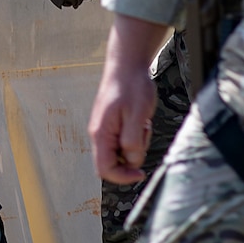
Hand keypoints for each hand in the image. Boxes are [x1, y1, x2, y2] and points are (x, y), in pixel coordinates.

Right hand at [90, 14, 169, 184]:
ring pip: (121, 152)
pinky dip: (136, 136)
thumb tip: (131, 160)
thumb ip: (133, 140)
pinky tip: (140, 121)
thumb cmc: (131, 85)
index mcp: (101, 133)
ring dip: (136, 145)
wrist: (127, 65)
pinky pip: (124, 141)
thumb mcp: (137, 114)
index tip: (140, 174)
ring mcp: (106, 130)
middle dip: (132, 158)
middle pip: (113, 162)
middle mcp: (99, 134)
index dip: (122, 176)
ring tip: (142, 124)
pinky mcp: (113, 125)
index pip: (105, 169)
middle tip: (143, 136)